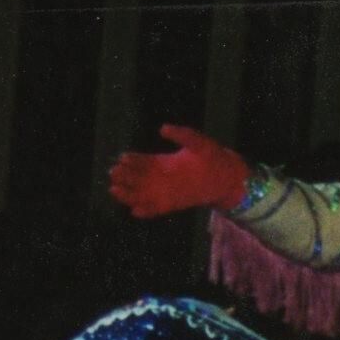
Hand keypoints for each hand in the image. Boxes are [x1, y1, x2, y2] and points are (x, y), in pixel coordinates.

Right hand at [108, 124, 252, 219]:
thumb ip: (181, 135)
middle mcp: (161, 178)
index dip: (131, 161)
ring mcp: (165, 191)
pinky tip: (134, 211)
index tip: (121, 159)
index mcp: (163, 162)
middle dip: (124, 176)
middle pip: (137, 178)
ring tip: (114, 190)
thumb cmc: (212, 157)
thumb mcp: (196, 142)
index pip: (142, 161)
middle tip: (113, 173)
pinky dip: (145, 211)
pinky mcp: (172, 204)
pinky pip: (155, 210)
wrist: (226, 177)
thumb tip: (162, 128)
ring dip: (128, 194)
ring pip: (141, 194)